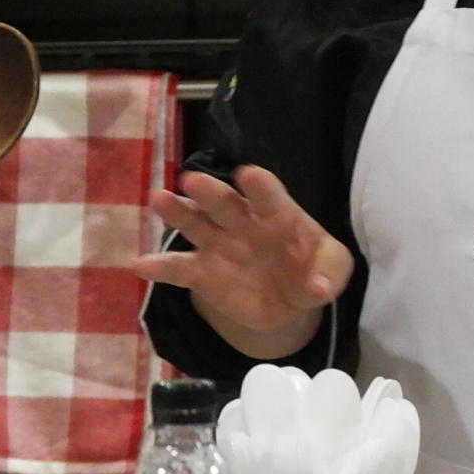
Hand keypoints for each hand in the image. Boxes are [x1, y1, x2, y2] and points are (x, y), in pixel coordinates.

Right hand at [115, 166, 351, 360]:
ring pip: (195, 224)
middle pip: (224, 203)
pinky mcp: (202, 273)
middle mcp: (243, 223)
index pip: (269, 196)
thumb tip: (318, 288)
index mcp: (279, 215)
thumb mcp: (333, 270)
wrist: (288, 298)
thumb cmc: (313, 269)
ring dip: (177, 213)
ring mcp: (219, 245)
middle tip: (193, 181)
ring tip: (158, 199)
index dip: (260, 186)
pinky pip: (179, 268)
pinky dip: (159, 267)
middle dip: (210, 191)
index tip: (248, 174)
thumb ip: (329, 275)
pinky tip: (140, 264)